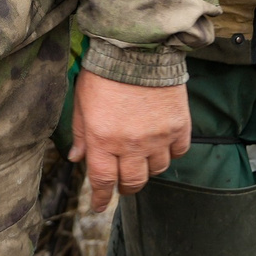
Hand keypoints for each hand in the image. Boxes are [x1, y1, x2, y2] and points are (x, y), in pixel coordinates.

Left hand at [68, 73, 191, 209]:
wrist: (138, 49)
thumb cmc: (104, 73)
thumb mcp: (81, 102)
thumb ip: (80, 133)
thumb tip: (76, 158)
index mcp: (103, 139)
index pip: (103, 181)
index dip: (101, 198)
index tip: (100, 206)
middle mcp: (131, 144)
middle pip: (133, 182)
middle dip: (126, 187)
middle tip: (123, 183)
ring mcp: (157, 137)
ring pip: (157, 169)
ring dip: (148, 167)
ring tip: (142, 155)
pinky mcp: (179, 126)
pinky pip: (178, 152)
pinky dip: (170, 152)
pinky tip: (162, 142)